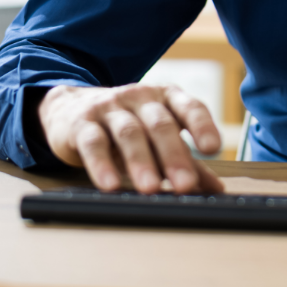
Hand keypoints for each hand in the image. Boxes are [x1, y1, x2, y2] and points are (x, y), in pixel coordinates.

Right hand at [38, 83, 224, 194]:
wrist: (70, 109)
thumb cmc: (124, 126)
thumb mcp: (156, 139)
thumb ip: (186, 160)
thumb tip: (216, 188)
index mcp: (164, 98)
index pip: (189, 106)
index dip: (202, 125)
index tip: (212, 149)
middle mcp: (139, 98)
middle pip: (160, 123)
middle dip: (173, 155)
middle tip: (185, 184)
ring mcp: (109, 107)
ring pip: (128, 132)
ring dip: (140, 161)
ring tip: (150, 188)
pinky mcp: (81, 122)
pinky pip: (93, 142)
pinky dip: (101, 164)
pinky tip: (109, 184)